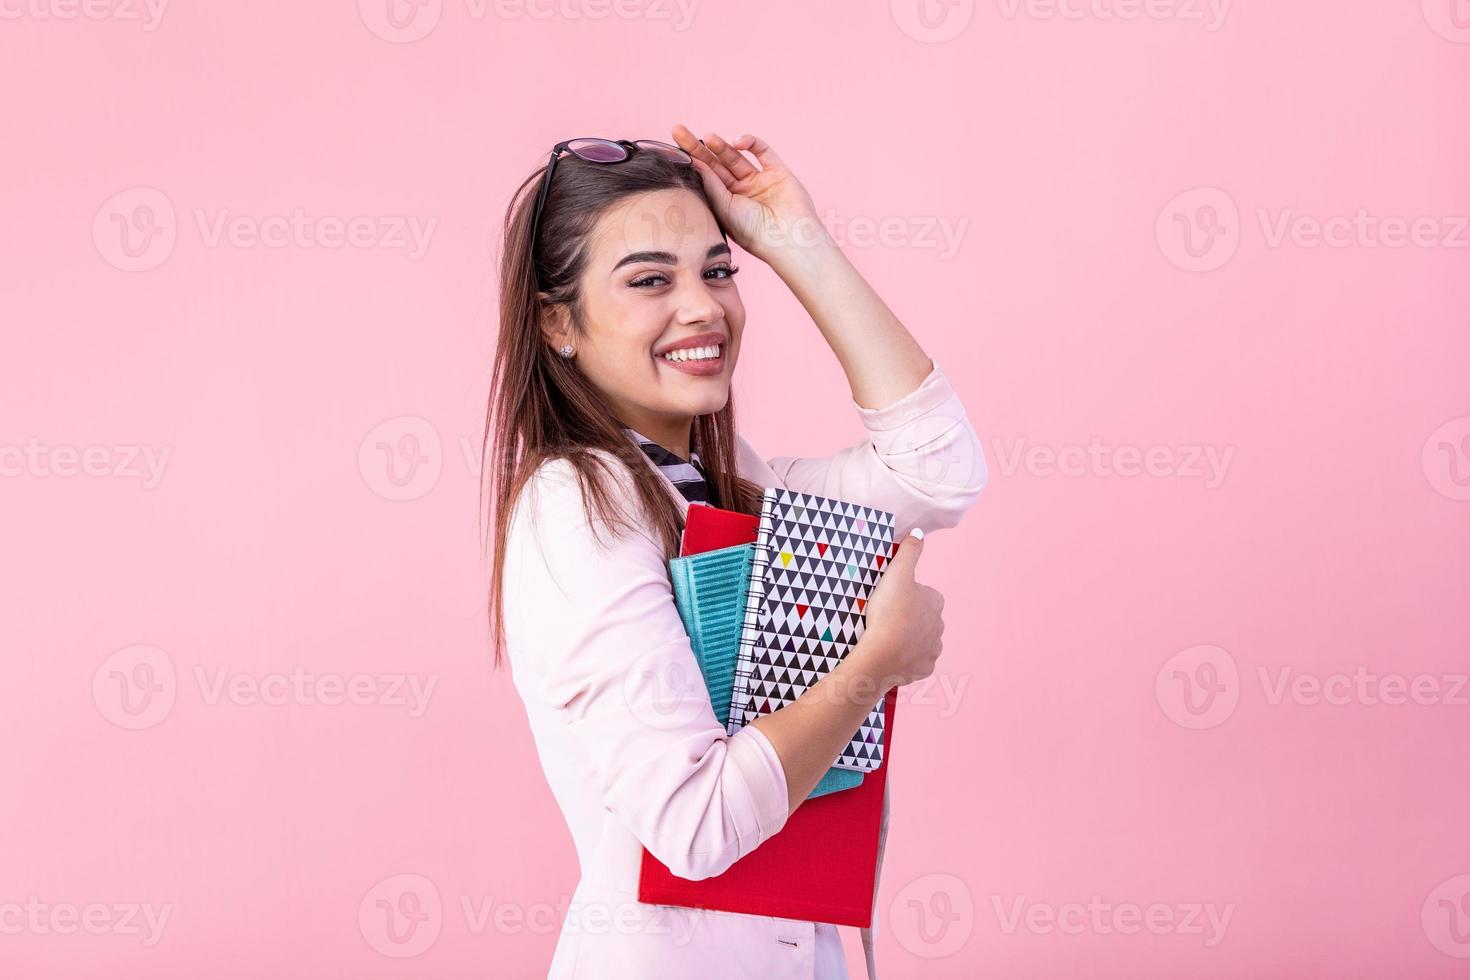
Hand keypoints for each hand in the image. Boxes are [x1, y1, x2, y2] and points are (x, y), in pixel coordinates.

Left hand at [670, 124, 825, 261]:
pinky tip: (738, 142)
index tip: (674, 147)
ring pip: (736, 157)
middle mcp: (741, 192)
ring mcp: (759, 181)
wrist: (788, 239)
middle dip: (698, 148)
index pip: (705, 178)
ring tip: (709, 138)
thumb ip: (711, 184)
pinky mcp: (778, 173)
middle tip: (679, 131)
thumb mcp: (724, 208)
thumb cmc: (754, 232)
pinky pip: (763, 152)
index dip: (691, 161)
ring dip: (722, 146)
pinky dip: (750, 142)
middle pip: (716, 164)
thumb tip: (694, 161)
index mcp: (726, 204)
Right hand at [859, 530, 944, 688]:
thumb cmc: (889, 612)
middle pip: (922, 617)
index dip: (904, 594)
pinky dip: (906, 659)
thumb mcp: (897, 573)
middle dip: (908, 617)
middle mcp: (939, 626)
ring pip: (921, 640)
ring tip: (886, 637)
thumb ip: (908, 551)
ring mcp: (932, 649)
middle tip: (884, 617)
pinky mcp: (923, 668)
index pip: (923, 593)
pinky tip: (892, 655)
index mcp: (935, 602)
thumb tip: (918, 533)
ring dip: (908, 638)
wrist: (881, 654)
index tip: (888, 598)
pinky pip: (915, 661)